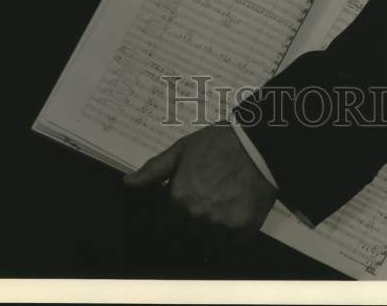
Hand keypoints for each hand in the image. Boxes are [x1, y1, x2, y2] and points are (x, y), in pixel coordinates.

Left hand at [123, 122, 276, 230]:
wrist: (258, 145)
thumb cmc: (218, 144)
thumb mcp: (181, 150)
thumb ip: (153, 171)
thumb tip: (128, 183)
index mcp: (178, 200)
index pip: (167, 222)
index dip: (175, 213)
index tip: (186, 203)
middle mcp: (196, 218)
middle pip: (188, 232)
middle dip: (195, 219)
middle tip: (210, 197)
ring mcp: (219, 227)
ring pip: (208, 240)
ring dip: (212, 228)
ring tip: (223, 203)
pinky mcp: (242, 232)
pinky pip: (231, 243)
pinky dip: (232, 233)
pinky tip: (236, 210)